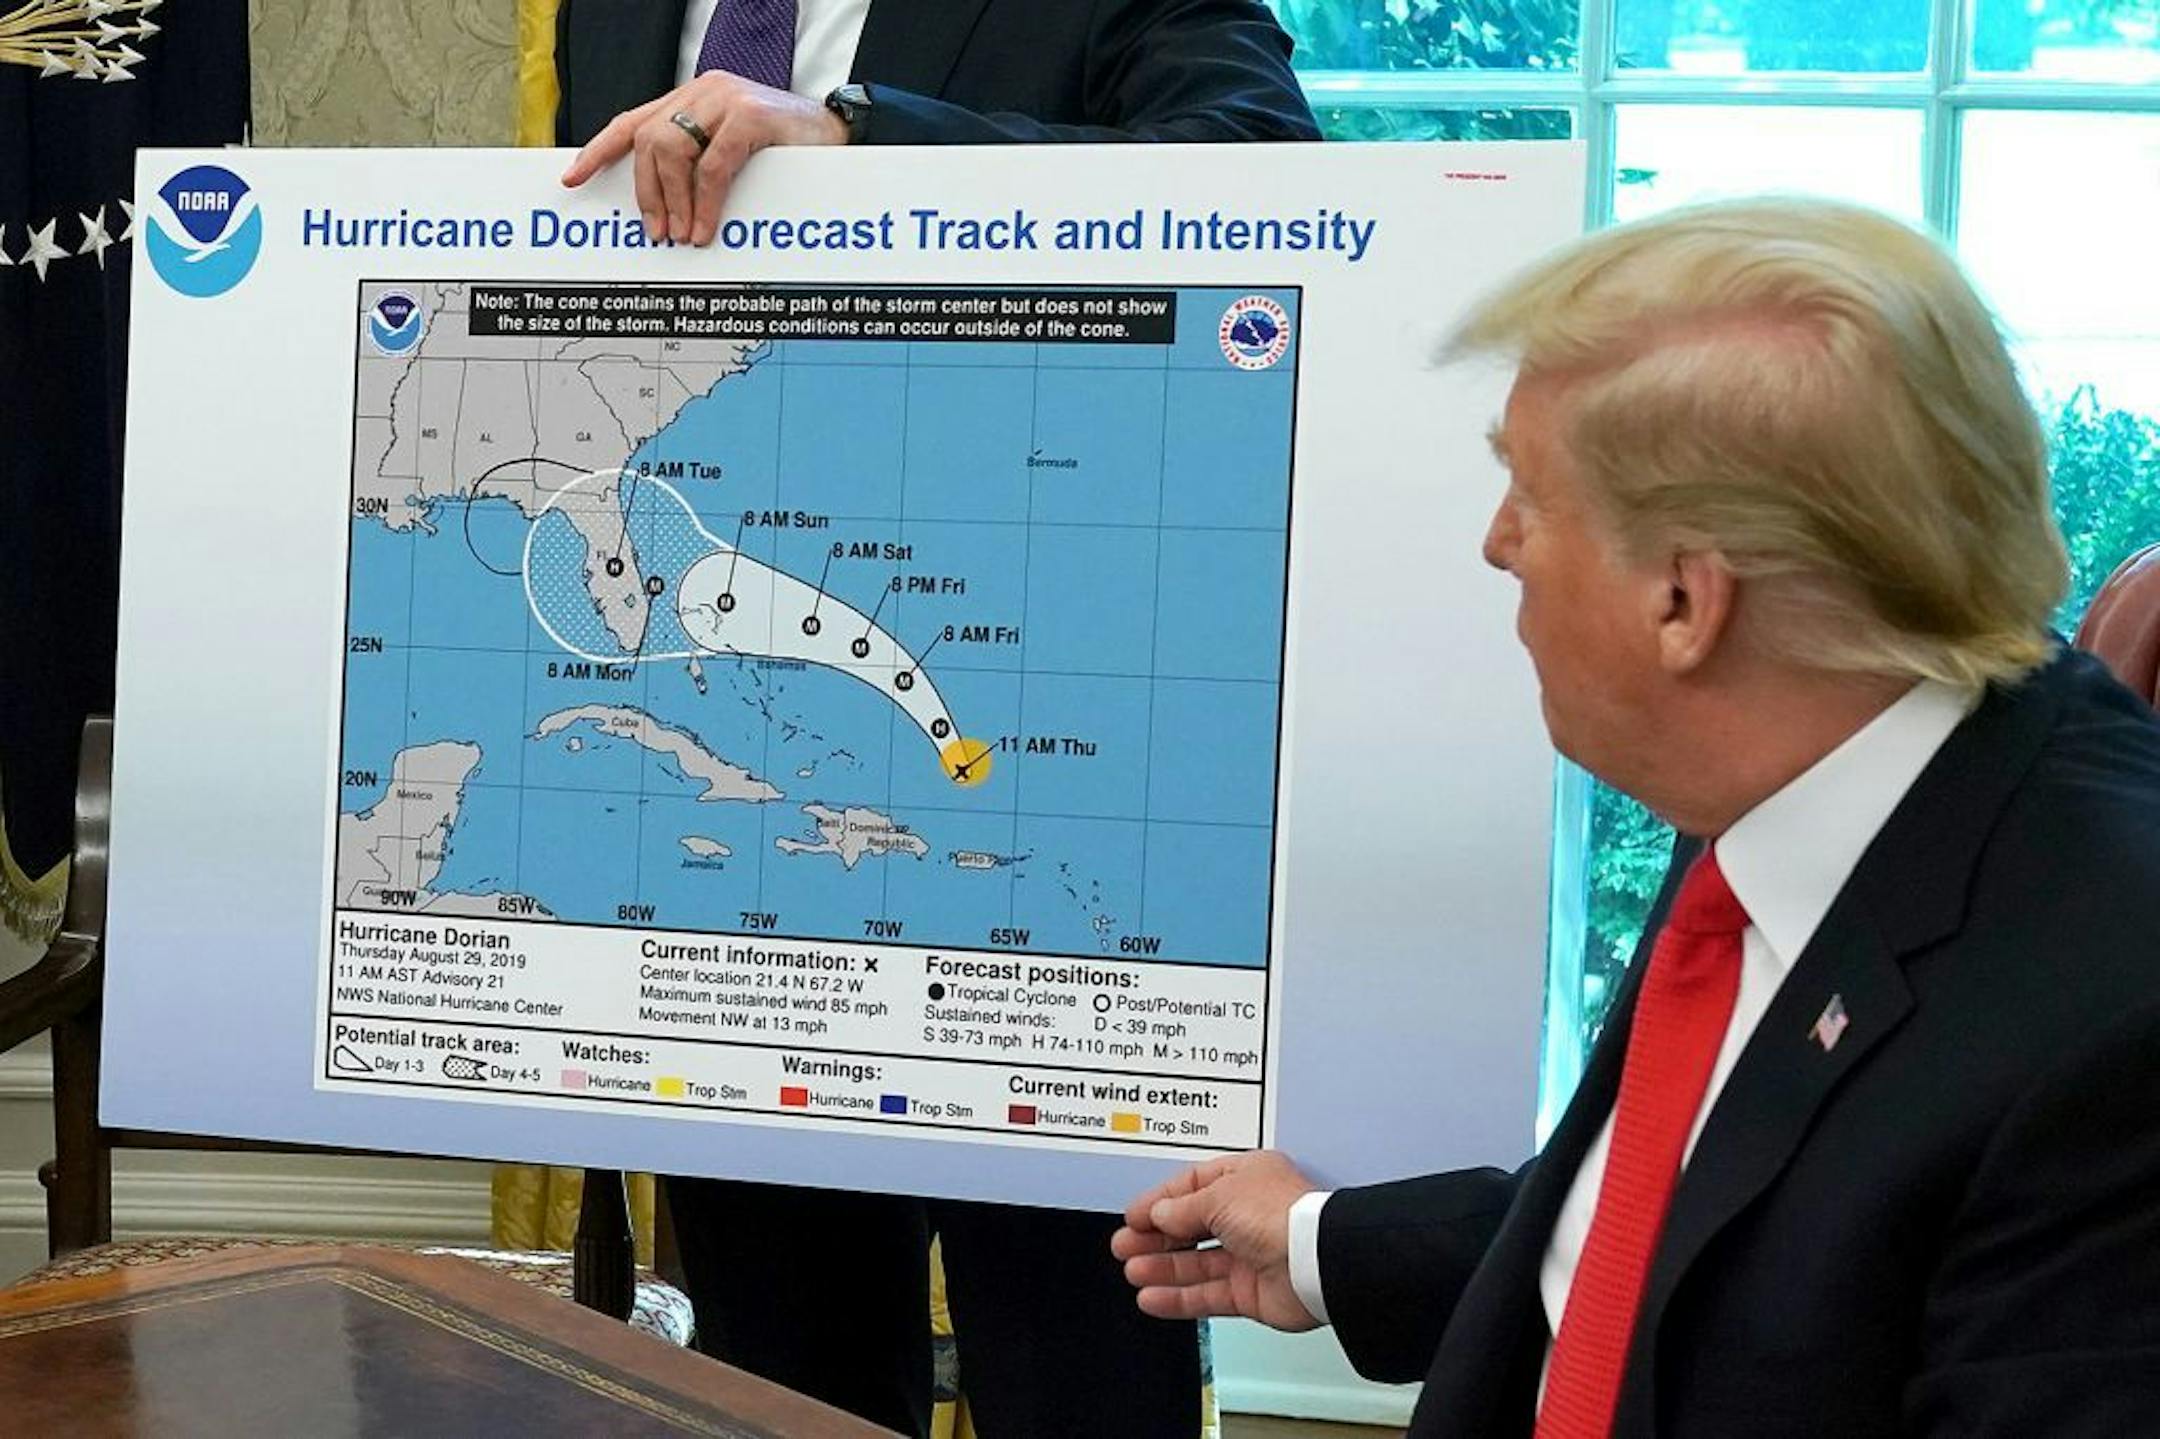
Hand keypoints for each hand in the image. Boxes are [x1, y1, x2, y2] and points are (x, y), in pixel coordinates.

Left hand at [560, 71, 846, 246]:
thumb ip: (698, 164)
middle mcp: (701, 91)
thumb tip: (666, 211)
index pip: (632, 122)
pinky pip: (712, 166)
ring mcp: (724, 98)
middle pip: (647, 142)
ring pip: (671, 150)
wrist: (840, 132)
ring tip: (682, 235)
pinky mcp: (748, 115)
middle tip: (657, 233)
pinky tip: (705, 228)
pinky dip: (705, 203)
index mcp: (692, 99)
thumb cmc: (788, 150)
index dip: (598, 151)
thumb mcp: (733, 153)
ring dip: (672, 200)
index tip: (572, 179)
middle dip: (647, 193)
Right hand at [1111, 1149, 1322, 1331]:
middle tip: (1124, 1245)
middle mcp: (1248, 1215)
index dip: (1160, 1201)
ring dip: (1162, 1267)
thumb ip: (1183, 1208)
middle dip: (1155, 1236)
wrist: (1316, 1261)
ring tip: (1133, 1271)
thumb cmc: (1280, 1215)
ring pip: (1196, 1263)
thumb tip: (1159, 1213)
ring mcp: (1250, 1255)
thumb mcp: (1219, 1196)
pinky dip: (1178, 1298)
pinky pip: (1207, 1295)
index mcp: (1245, 1179)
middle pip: (1191, 1226)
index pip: (1193, 1186)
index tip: (1133, 1216)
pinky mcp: (1250, 1292)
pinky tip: (1152, 1297)